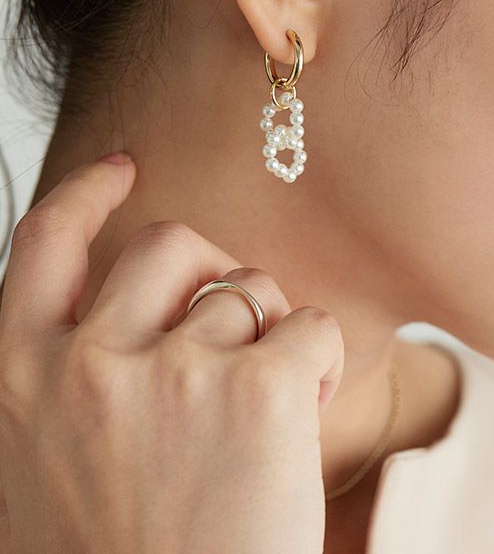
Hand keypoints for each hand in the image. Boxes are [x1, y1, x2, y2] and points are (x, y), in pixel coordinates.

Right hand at [0, 154, 343, 553]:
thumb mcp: (47, 466)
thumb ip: (70, 383)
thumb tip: (123, 320)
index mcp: (21, 377)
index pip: (45, 243)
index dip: (86, 193)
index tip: (123, 169)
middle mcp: (88, 361)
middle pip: (169, 245)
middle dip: (211, 265)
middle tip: (237, 314)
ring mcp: (173, 371)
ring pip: (247, 289)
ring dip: (268, 328)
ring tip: (270, 400)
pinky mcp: (258, 391)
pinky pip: (310, 326)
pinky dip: (321, 358)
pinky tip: (309, 411)